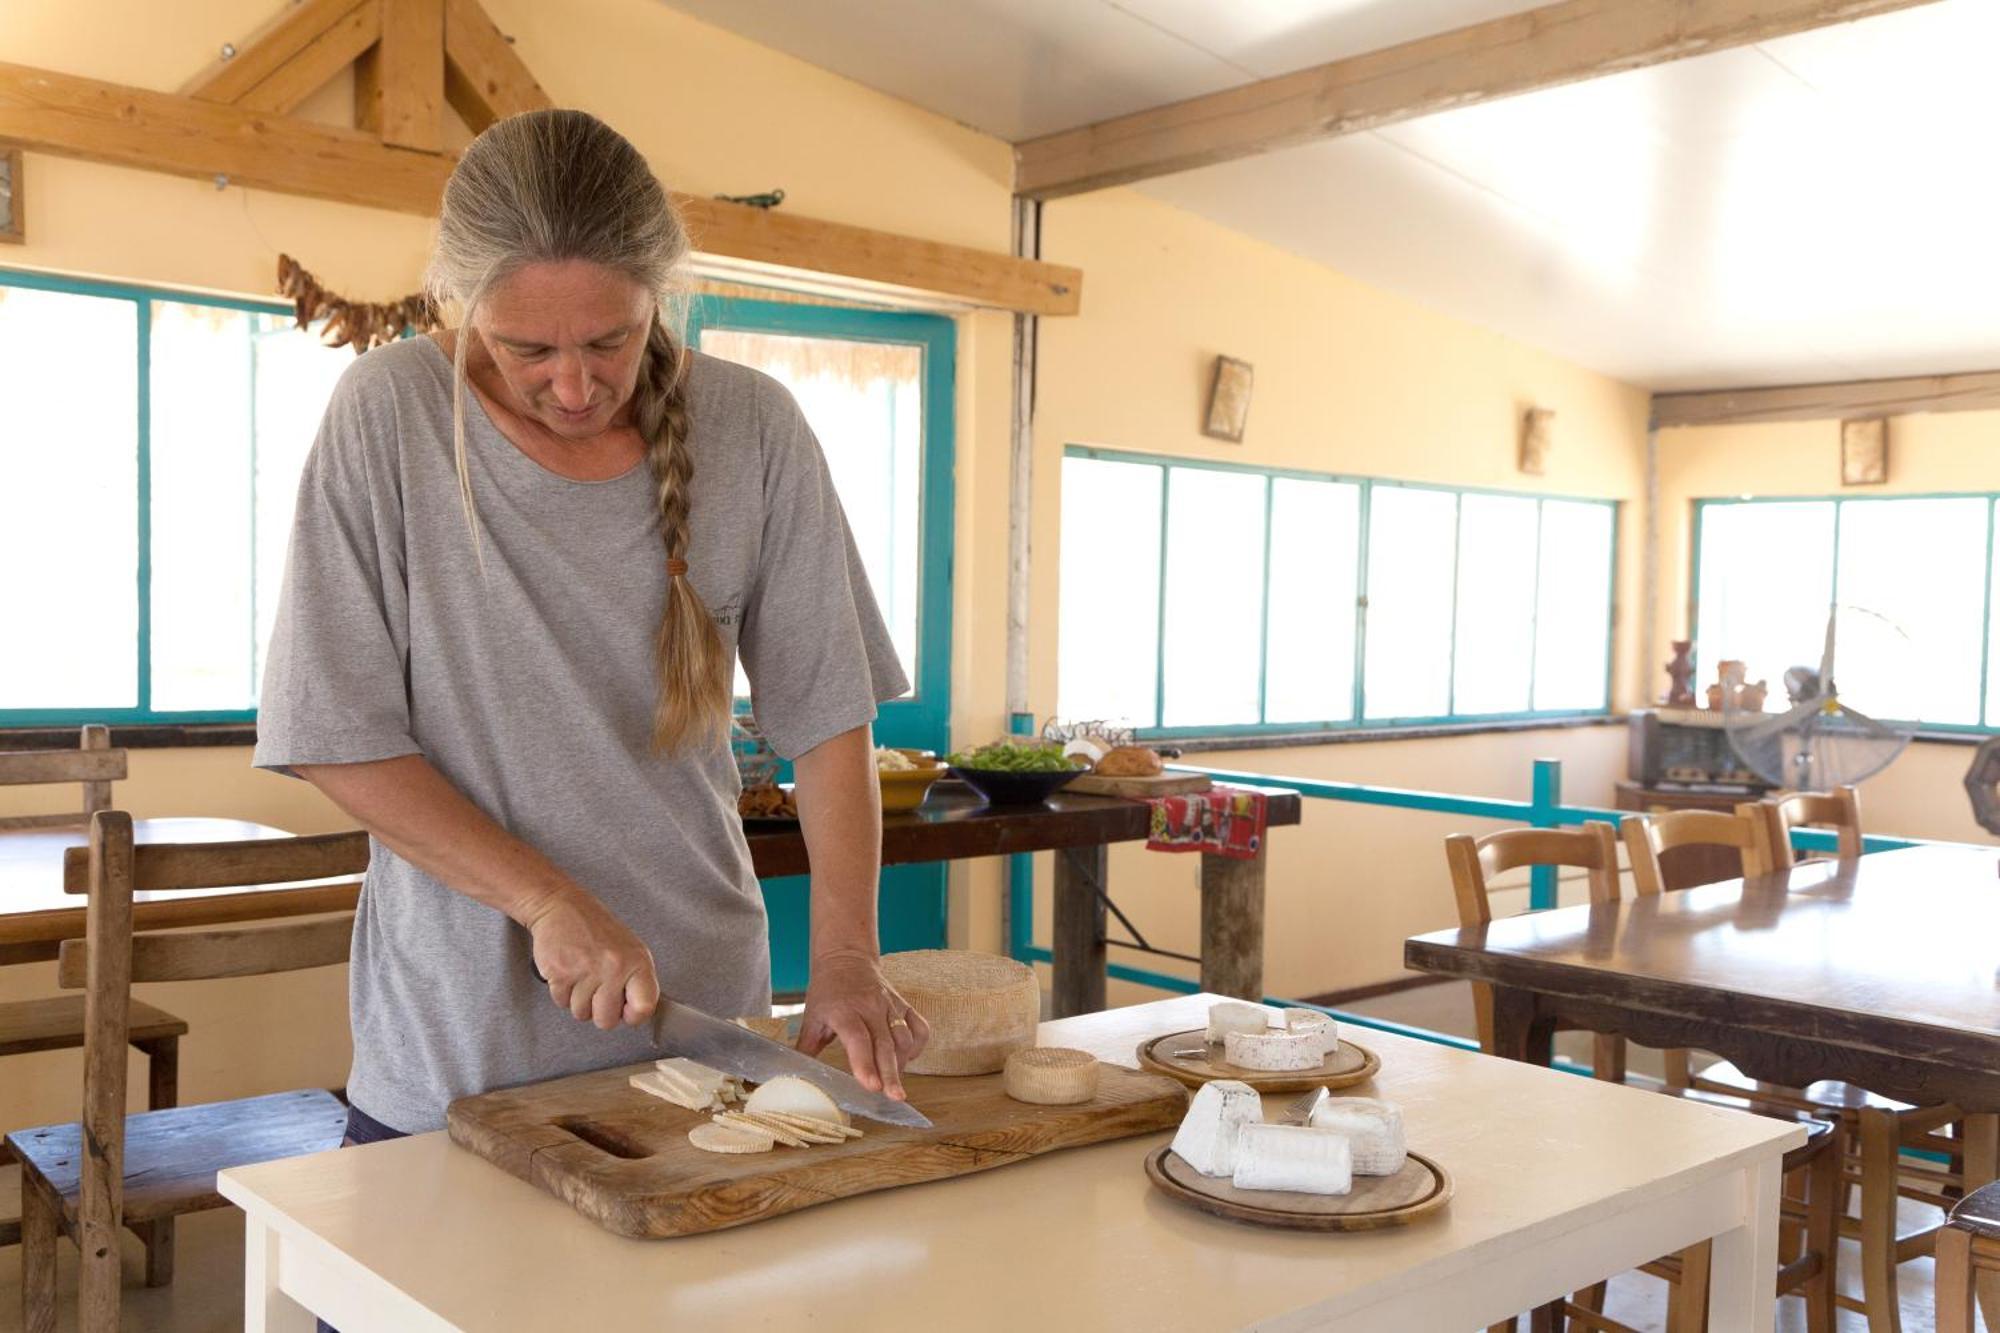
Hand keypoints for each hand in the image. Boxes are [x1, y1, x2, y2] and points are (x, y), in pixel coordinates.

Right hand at [521, 886, 660, 1030]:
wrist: (562, 907)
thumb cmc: (596, 929)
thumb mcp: (630, 949)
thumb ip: (636, 981)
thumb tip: (638, 1013)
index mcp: (637, 962)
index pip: (644, 1008)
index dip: (632, 1016)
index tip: (626, 1011)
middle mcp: (614, 968)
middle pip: (607, 1021)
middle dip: (599, 1011)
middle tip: (597, 989)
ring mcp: (587, 971)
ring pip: (581, 1014)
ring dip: (578, 1000)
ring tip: (582, 975)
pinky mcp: (561, 974)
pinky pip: (562, 1003)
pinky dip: (562, 992)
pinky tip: (569, 971)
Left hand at [796, 949, 930, 1098]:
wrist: (846, 958)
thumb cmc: (827, 991)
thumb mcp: (811, 1017)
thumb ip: (806, 1047)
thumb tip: (792, 1075)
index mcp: (843, 1011)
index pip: (858, 1039)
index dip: (865, 1063)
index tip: (871, 1086)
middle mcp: (870, 1007)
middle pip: (885, 1044)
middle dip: (891, 1073)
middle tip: (895, 1097)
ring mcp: (890, 1005)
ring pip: (904, 1038)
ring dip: (902, 1064)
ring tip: (895, 1084)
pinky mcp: (904, 1004)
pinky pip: (920, 1027)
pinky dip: (917, 1046)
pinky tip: (907, 1058)